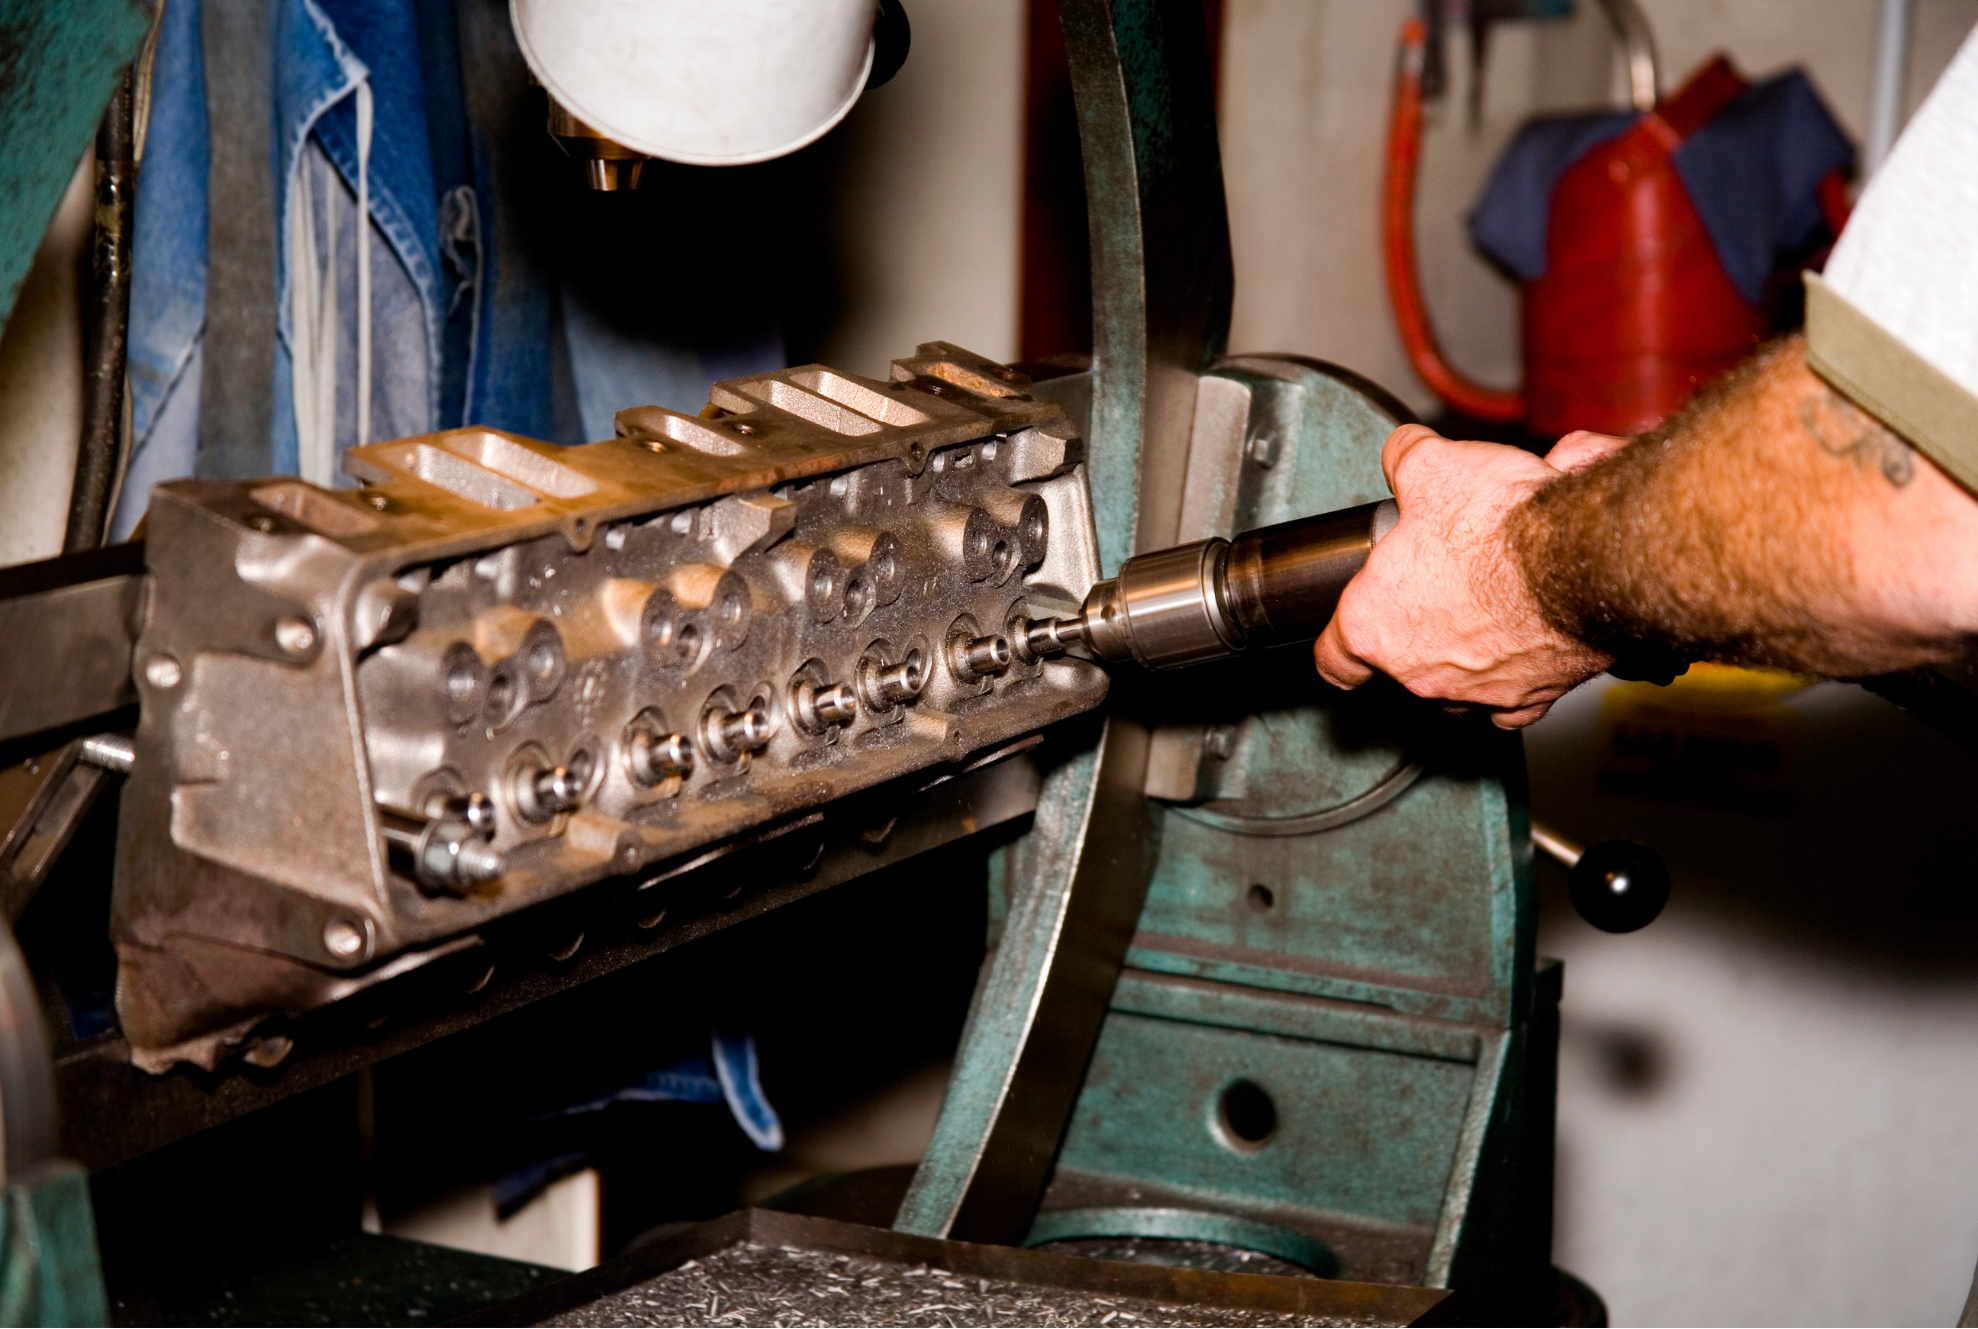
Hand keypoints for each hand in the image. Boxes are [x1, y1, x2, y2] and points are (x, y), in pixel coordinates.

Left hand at [1313, 425, 1624, 727]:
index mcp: (1374, 625)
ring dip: (1462, 652)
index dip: (1338, 646)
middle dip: (1416, 626)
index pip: (1334, 659)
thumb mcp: (1430, 466)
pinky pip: (1510, 704)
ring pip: (1455, 684)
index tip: (1347, 639)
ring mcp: (1474, 693)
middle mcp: (1419, 673)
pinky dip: (1512, 678)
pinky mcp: (1528, 700)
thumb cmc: (1500, 525)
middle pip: (1401, 663)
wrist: (1582, 557)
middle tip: (1440, 586)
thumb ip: (1404, 459)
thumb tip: (1404, 451)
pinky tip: (1519, 646)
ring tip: (1482, 607)